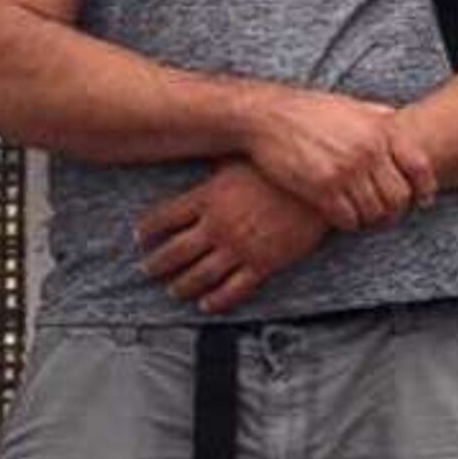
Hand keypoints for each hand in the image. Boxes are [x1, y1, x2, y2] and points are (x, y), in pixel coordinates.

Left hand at [138, 161, 329, 313]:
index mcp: (208, 198)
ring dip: (180, 286)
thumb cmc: (280, 169)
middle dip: (156, 263)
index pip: (164, 219)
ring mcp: (239, 248)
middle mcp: (217, 226)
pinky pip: (233, 290)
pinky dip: (216, 300)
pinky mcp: (262, 264)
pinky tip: (206, 304)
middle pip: (174, 252)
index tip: (140, 237)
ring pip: (199, 275)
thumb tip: (199, 154)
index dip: (147, 230)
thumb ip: (215, 168)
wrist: (318, 189)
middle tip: (147, 269)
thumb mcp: (239, 160)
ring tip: (173, 290)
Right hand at [239, 85, 437, 229]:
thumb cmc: (310, 112)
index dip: (425, 190)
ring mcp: (345, 170)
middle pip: (399, 197)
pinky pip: (348, 219)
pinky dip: (349, 223)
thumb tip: (404, 123)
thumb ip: (380, 116)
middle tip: (386, 216)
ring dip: (371, 220)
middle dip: (395, 211)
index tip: (422, 201)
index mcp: (380, 130)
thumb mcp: (352, 106)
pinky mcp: (321, 188)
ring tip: (363, 217)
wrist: (266, 116)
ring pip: (375, 212)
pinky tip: (341, 217)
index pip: (419, 167)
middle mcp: (367, 151)